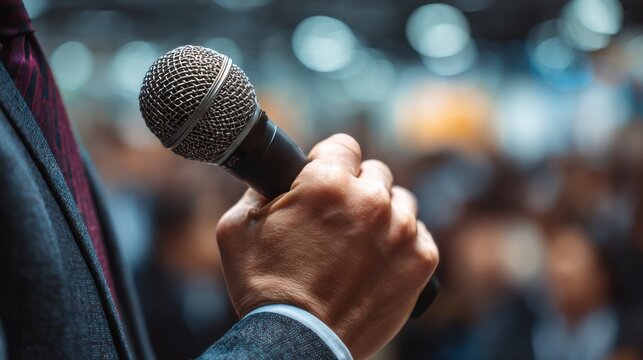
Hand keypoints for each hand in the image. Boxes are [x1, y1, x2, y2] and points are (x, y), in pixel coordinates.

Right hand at [216, 134, 438, 358]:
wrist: (299, 344)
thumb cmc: (264, 289)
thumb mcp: (236, 229)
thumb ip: (256, 191)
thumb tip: (271, 177)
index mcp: (327, 183)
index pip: (343, 145)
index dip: (328, 162)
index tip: (323, 180)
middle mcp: (371, 200)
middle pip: (374, 172)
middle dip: (356, 189)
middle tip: (337, 219)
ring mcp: (401, 230)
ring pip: (400, 202)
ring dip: (383, 215)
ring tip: (360, 244)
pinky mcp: (421, 261)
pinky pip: (419, 235)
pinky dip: (402, 245)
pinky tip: (379, 262)